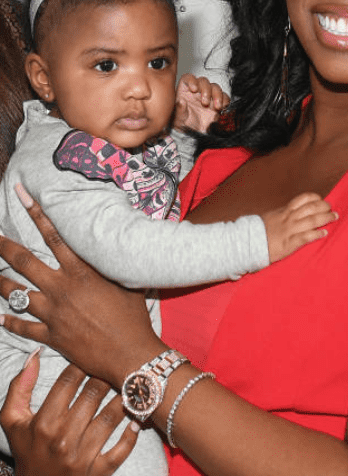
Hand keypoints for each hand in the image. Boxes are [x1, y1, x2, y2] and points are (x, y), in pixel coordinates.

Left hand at [0, 186, 165, 389]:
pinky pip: (23, 328)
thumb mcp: (127, 282)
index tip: (21, 196)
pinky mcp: (51, 336)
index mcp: (80, 272)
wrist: (129, 353)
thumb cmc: (133, 316)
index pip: (53, 237)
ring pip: (16, 294)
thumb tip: (116, 246)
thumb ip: (114, 265)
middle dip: (3, 247)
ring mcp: (53, 314)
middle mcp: (61, 289)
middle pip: (24, 262)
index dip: (36, 214)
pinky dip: (9, 322)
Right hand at [0, 353, 137, 475]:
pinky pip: (120, 451)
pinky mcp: (97, 473)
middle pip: (93, 394)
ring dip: (124, 397)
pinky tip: (136, 420)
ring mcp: (82, 457)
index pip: (68, 381)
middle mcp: (63, 439)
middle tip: (115, 362)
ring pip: (110, 417)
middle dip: (106, 374)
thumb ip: (20, 388)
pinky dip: (131, 435)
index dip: (83, 362)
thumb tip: (34, 356)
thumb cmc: (28, 450)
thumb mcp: (13, 421)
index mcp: (44, 423)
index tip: (92, 352)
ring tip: (131, 382)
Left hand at [173, 73, 229, 132]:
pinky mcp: (217, 103)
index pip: (188, 78)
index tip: (194, 89)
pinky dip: (225, 100)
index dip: (192, 80)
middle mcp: (197, 91)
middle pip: (203, 81)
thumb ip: (180, 109)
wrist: (193, 134)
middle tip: (204, 103)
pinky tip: (222, 107)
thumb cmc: (184, 124)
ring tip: (216, 107)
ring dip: (217, 95)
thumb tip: (181, 102)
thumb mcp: (178, 118)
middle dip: (206, 90)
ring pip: (215, 87)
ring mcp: (208, 96)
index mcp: (185, 91)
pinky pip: (224, 96)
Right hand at [261, 193, 337, 261]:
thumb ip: (282, 213)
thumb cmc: (259, 230)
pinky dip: (317, 234)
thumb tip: (290, 210)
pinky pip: (307, 237)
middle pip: (311, 208)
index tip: (321, 199)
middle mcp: (289, 218)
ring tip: (334, 217)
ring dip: (325, 218)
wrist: (248, 243)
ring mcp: (290, 230)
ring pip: (312, 220)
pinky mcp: (290, 243)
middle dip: (324, 207)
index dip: (314, 198)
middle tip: (332, 209)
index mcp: (284, 211)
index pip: (302, 199)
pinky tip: (325, 233)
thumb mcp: (271, 216)